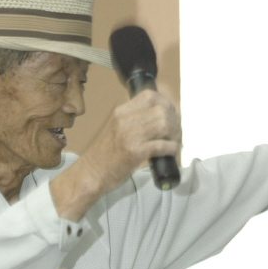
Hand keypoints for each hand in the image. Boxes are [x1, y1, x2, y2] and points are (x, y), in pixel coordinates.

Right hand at [50, 88, 180, 219]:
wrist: (91, 173)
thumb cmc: (105, 154)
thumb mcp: (116, 128)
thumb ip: (133, 119)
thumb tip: (159, 114)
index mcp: (121, 112)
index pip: (150, 95)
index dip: (166, 103)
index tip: (171, 114)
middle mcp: (125, 120)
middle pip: (161, 110)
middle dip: (175, 121)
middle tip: (176, 133)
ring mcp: (130, 136)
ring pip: (164, 124)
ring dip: (175, 134)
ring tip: (174, 142)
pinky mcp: (134, 152)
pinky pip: (162, 145)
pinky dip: (172, 148)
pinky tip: (172, 152)